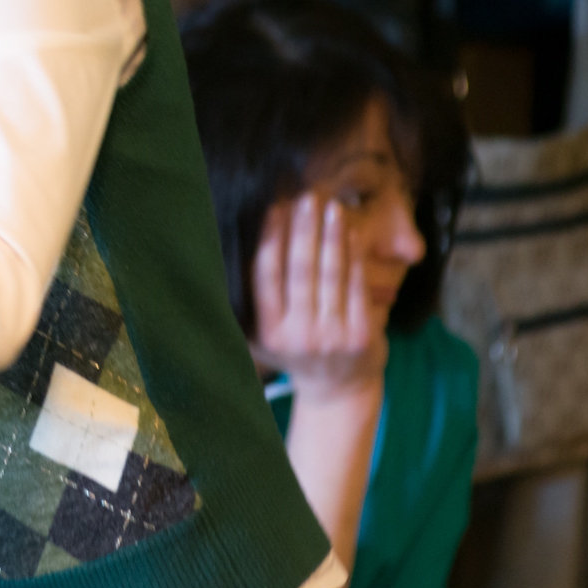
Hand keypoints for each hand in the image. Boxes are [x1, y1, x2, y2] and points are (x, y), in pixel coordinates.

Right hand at [251, 194, 387, 400]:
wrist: (338, 390)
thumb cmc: (296, 350)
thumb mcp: (264, 334)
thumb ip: (251, 300)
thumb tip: (225, 246)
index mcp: (269, 331)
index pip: (267, 275)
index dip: (271, 238)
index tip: (276, 207)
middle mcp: (298, 335)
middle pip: (300, 269)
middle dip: (304, 228)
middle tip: (306, 197)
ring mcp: (332, 337)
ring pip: (331, 274)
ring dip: (331, 235)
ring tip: (331, 206)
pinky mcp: (362, 337)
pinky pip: (357, 286)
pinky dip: (354, 256)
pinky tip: (351, 232)